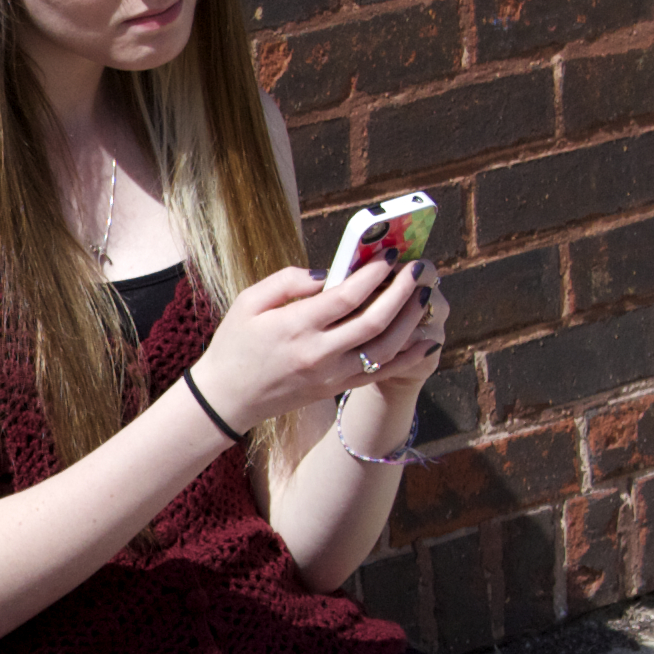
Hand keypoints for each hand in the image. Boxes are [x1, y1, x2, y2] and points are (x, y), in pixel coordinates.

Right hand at [182, 261, 421, 435]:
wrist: (227, 398)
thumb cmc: (235, 344)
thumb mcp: (249, 301)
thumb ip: (288, 280)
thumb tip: (330, 272)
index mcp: (295, 327)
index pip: (346, 297)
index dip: (373, 274)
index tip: (390, 254)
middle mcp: (318, 353)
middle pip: (374, 321)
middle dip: (402, 292)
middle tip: (417, 269)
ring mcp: (331, 375)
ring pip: (385, 348)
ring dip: (410, 320)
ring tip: (423, 295)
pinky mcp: (336, 388)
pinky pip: (381, 374)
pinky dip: (408, 358)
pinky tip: (426, 340)